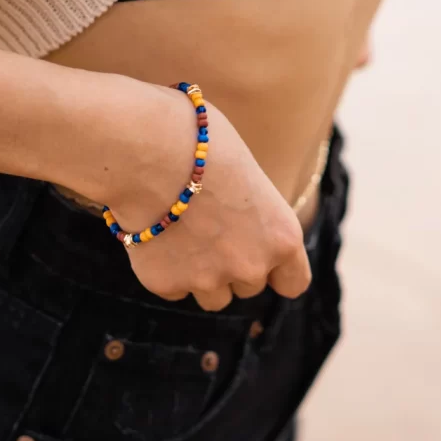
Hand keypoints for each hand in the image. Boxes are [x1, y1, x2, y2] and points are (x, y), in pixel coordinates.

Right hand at [109, 89, 311, 310]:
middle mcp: (250, 266)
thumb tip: (242, 218)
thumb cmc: (201, 144)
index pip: (293, 283)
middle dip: (232, 266)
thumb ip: (254, 211)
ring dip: (201, 275)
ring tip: (182, 235)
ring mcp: (206, 279)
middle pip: (248, 287)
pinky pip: (172, 288)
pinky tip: (156, 235)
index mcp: (282, 236)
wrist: (147, 149)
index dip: (278, 273)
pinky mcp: (165, 283)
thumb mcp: (247, 172)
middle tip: (209, 231)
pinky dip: (165, 269)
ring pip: (212, 297)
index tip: (263, 262)